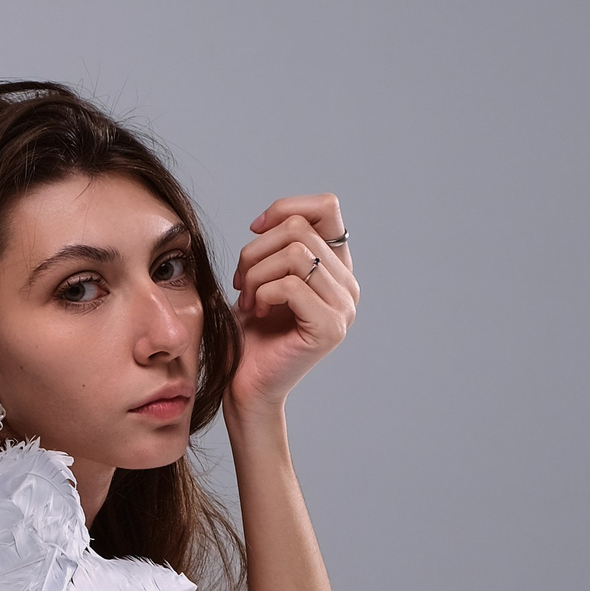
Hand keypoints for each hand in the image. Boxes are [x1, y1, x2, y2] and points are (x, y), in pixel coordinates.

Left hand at [228, 193, 357, 418]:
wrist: (244, 383)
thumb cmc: (249, 331)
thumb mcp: (262, 275)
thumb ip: (278, 243)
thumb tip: (272, 218)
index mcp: (336, 267)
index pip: (327, 208)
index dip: (285, 208)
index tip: (254, 231)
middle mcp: (347, 284)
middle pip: (299, 229)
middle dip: (256, 250)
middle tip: (241, 282)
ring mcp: (344, 307)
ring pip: (294, 254)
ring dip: (256, 273)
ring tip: (248, 298)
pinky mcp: (329, 328)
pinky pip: (291, 286)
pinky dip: (263, 293)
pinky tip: (257, 312)